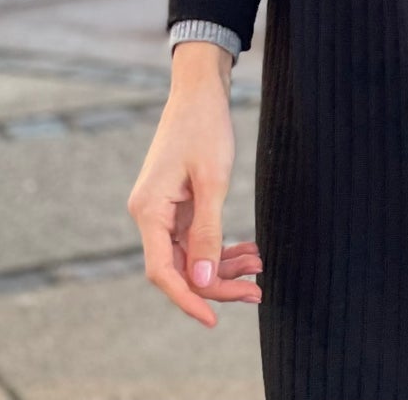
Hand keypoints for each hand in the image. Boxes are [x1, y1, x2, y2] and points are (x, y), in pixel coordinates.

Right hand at [127, 47, 260, 327]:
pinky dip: (220, 245)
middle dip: (218, 283)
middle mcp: (149, 214)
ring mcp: (162, 209)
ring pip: (190, 254)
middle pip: (179, 267)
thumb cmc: (205, 126)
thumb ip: (207, 233)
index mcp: (148, 211)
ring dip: (223, 265)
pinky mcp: (176, 203)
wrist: (200, 89)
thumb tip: (203, 281)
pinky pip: (195, 237)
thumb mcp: (212, 180)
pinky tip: (247, 250)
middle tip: (257, 291)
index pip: (162, 272)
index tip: (214, 320)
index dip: (188, 299)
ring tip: (259, 267)